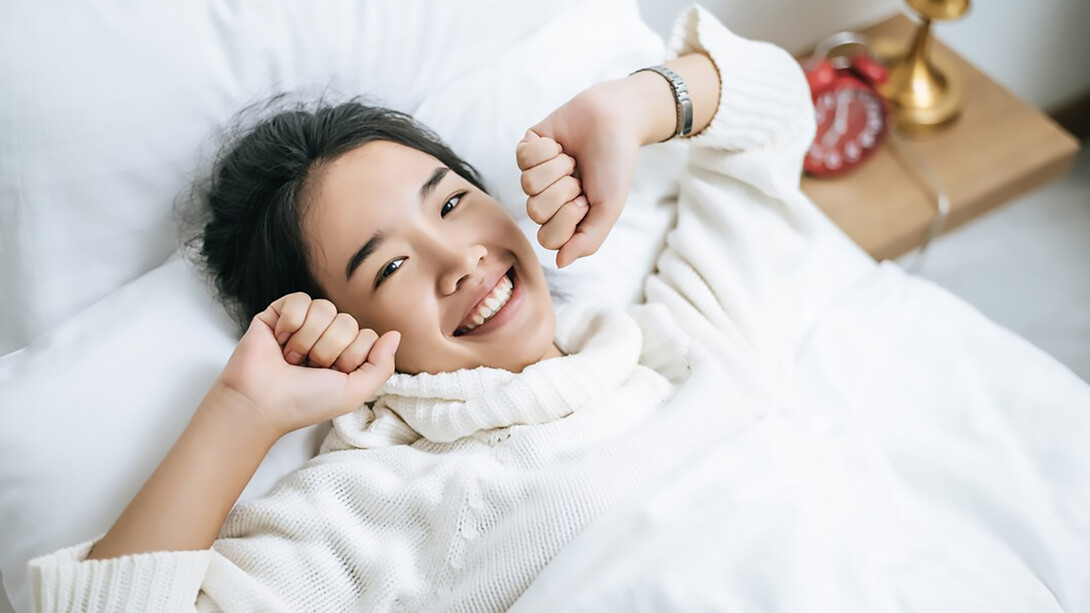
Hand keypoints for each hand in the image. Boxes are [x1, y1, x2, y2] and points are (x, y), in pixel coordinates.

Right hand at [214, 293, 399, 438]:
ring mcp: (303, 323)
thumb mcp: (354, 392)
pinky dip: (290, 323)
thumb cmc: (304, 402)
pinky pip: (300, 299)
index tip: (331, 375)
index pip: (367, 336)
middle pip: (347, 322)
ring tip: (291, 358)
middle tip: (307, 368)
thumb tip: (395, 335)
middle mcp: (326, 337)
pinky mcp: (279, 312)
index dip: (351, 356)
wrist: (260, 402)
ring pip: (325, 308)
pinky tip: (279, 340)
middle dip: (328, 349)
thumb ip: (381, 366)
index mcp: (345, 355)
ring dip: (307, 339)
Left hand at [518, 78, 645, 266]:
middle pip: (535, 211)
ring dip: (557, 168)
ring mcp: (535, 174)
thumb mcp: (609, 208)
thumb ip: (588, 240)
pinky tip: (561, 144)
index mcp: (565, 217)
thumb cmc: (615, 165)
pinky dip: (547, 149)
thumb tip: (561, 262)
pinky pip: (523, 157)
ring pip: (528, 184)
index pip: (548, 238)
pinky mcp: (527, 148)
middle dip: (563, 191)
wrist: (617, 119)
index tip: (586, 201)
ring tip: (573, 159)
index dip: (567, 219)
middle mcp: (547, 199)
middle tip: (580, 177)